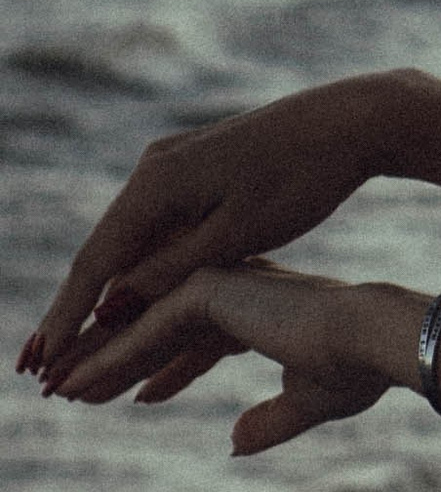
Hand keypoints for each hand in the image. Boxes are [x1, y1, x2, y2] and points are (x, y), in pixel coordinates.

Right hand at [19, 76, 409, 382]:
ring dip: (105, 297)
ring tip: (75, 350)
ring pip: (130, 245)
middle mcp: (153, 172)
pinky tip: (129, 307)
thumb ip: (173, 270)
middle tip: (38, 370)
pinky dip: (142, 271)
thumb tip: (113, 305)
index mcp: (156, 186)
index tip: (40, 363)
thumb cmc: (302, 179)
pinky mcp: (197, 172)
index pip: (96, 265)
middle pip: (103, 255)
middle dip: (72, 314)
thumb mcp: (237, 235)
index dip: (65, 318)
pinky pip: (157, 230)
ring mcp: (174, 168)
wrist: (350, 121)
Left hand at [38, 263, 420, 455]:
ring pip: (143, 328)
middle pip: (160, 331)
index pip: (199, 339)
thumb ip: (271, 421)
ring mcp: (218, 283)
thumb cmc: (356, 371)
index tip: (139, 398)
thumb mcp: (308, 402)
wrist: (372, 342)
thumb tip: (233, 445)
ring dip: (100, 361)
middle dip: (118, 363)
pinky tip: (78, 382)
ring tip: (60, 390)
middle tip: (76, 391)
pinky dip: (108, 358)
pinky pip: (143, 330)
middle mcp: (235, 288)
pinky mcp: (205, 289)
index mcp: (261, 308)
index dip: (166, 371)